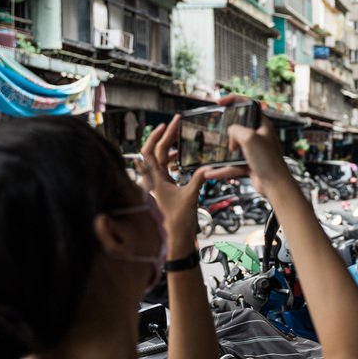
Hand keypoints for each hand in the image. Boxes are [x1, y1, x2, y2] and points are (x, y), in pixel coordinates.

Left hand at [141, 115, 207, 256]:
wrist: (177, 235)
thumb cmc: (179, 220)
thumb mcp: (191, 197)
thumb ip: (198, 179)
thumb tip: (207, 167)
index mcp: (155, 179)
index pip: (149, 151)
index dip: (156, 136)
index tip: (167, 125)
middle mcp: (154, 178)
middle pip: (156, 150)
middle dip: (166, 135)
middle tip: (177, 123)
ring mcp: (158, 182)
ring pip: (160, 157)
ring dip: (169, 146)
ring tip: (180, 137)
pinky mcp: (165, 186)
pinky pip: (165, 166)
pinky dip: (172, 158)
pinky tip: (181, 156)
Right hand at [203, 95, 294, 199]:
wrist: (275, 185)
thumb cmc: (268, 161)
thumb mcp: (249, 138)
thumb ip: (236, 130)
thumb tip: (231, 135)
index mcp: (263, 125)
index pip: (248, 105)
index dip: (234, 100)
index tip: (220, 102)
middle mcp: (259, 136)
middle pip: (239, 127)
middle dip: (227, 130)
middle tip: (217, 130)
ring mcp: (254, 150)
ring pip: (234, 148)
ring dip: (222, 153)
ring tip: (211, 155)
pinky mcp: (250, 164)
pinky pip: (232, 164)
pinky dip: (222, 169)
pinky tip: (210, 173)